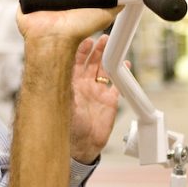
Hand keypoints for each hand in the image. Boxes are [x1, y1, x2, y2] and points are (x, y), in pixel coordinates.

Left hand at [70, 35, 119, 163]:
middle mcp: (83, 86)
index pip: (74, 61)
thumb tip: (61, 73)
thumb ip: (66, 91)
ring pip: (103, 69)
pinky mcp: (110, 101)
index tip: (84, 40)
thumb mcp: (64, 107)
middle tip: (101, 38)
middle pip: (90, 62)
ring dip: (107, 57)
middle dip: (95, 49)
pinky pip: (117, 84)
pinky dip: (122, 74)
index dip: (79, 50)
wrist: (82, 147)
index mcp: (70, 85)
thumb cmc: (67, 129)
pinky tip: (126, 65)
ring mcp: (97, 92)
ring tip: (111, 45)